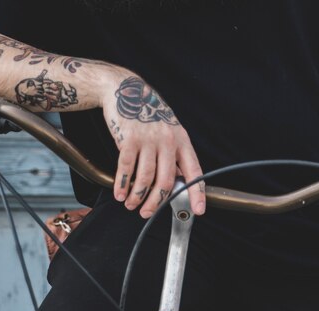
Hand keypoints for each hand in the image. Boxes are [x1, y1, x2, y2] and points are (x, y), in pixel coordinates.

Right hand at [100, 72, 204, 218]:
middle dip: (156, 203)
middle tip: (147, 213)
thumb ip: (174, 155)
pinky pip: (126, 169)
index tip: (199, 210)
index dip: (197, 193)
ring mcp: (148, 140)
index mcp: (182, 141)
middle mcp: (168, 141)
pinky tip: (120, 193)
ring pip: (145, 179)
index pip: (194, 171)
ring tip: (131, 204)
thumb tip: (178, 182)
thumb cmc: (149, 114)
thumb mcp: (169, 131)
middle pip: (166, 181)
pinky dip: (122, 185)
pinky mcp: (128, 139)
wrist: (126, 90)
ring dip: (137, 197)